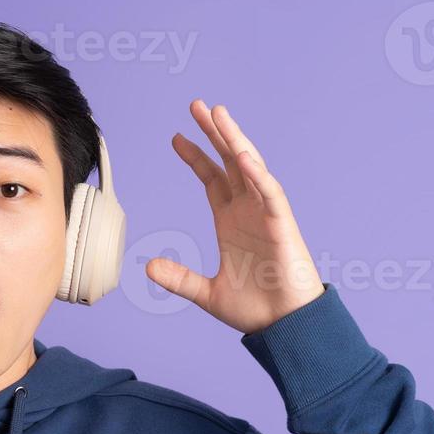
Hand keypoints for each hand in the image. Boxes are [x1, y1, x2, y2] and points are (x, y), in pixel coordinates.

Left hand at [145, 100, 323, 334]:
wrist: (284, 327)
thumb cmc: (255, 308)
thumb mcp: (206, 292)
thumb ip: (179, 278)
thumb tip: (148, 266)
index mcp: (230, 221)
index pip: (212, 179)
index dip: (196, 156)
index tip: (176, 137)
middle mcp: (248, 211)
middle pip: (230, 162)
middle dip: (214, 133)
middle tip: (197, 106)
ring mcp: (266, 215)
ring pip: (250, 167)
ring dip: (235, 140)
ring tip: (218, 113)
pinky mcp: (283, 226)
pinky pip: (270, 193)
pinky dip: (258, 174)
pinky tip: (244, 155)